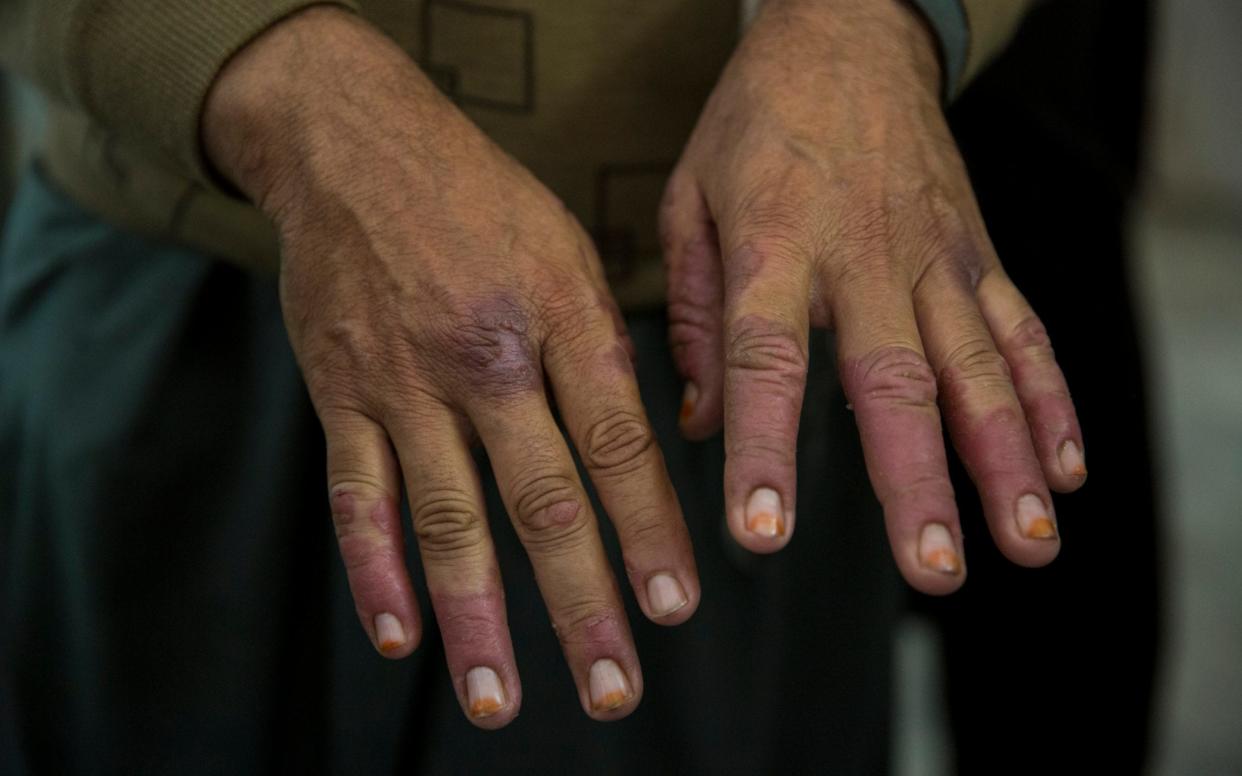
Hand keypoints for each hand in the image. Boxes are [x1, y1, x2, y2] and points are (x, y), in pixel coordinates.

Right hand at [203, 8, 697, 725]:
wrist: (354, 145)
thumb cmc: (481, 200)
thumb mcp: (568, 251)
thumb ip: (601, 351)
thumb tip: (645, 453)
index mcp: (557, 316)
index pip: (618, 444)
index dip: (651, 531)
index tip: (675, 606)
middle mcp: (484, 358)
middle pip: (543, 501)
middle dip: (581, 603)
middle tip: (613, 689)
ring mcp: (406, 382)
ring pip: (446, 520)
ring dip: (477, 618)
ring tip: (499, 700)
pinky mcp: (343, 395)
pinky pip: (359, 497)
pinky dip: (375, 574)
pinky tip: (401, 637)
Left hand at [663, 0, 1085, 592]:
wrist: (848, 31)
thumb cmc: (757, 120)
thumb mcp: (689, 198)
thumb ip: (697, 314)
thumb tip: (696, 423)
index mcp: (773, 247)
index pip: (766, 361)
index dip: (764, 448)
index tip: (763, 530)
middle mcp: (863, 257)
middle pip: (894, 382)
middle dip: (916, 483)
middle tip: (931, 568)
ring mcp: (933, 255)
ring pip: (979, 367)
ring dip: (1006, 461)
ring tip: (1027, 543)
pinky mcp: (977, 250)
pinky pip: (1022, 328)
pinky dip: (1049, 400)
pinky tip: (1066, 466)